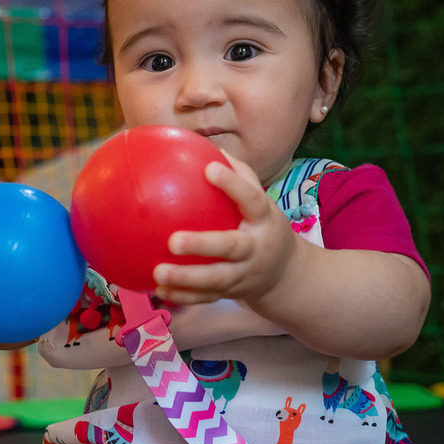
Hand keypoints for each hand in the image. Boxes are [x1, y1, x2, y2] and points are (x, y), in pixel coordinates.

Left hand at [153, 155, 299, 305]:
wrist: (287, 275)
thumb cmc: (262, 226)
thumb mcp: (262, 202)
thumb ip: (238, 176)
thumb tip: (205, 146)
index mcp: (263, 219)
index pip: (251, 198)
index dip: (233, 184)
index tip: (209, 168)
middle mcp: (255, 248)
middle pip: (230, 247)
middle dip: (202, 244)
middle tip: (172, 240)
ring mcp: (244, 274)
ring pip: (215, 279)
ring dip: (186, 278)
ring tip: (157, 272)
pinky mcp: (233, 293)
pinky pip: (206, 297)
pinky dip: (183, 297)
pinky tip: (158, 290)